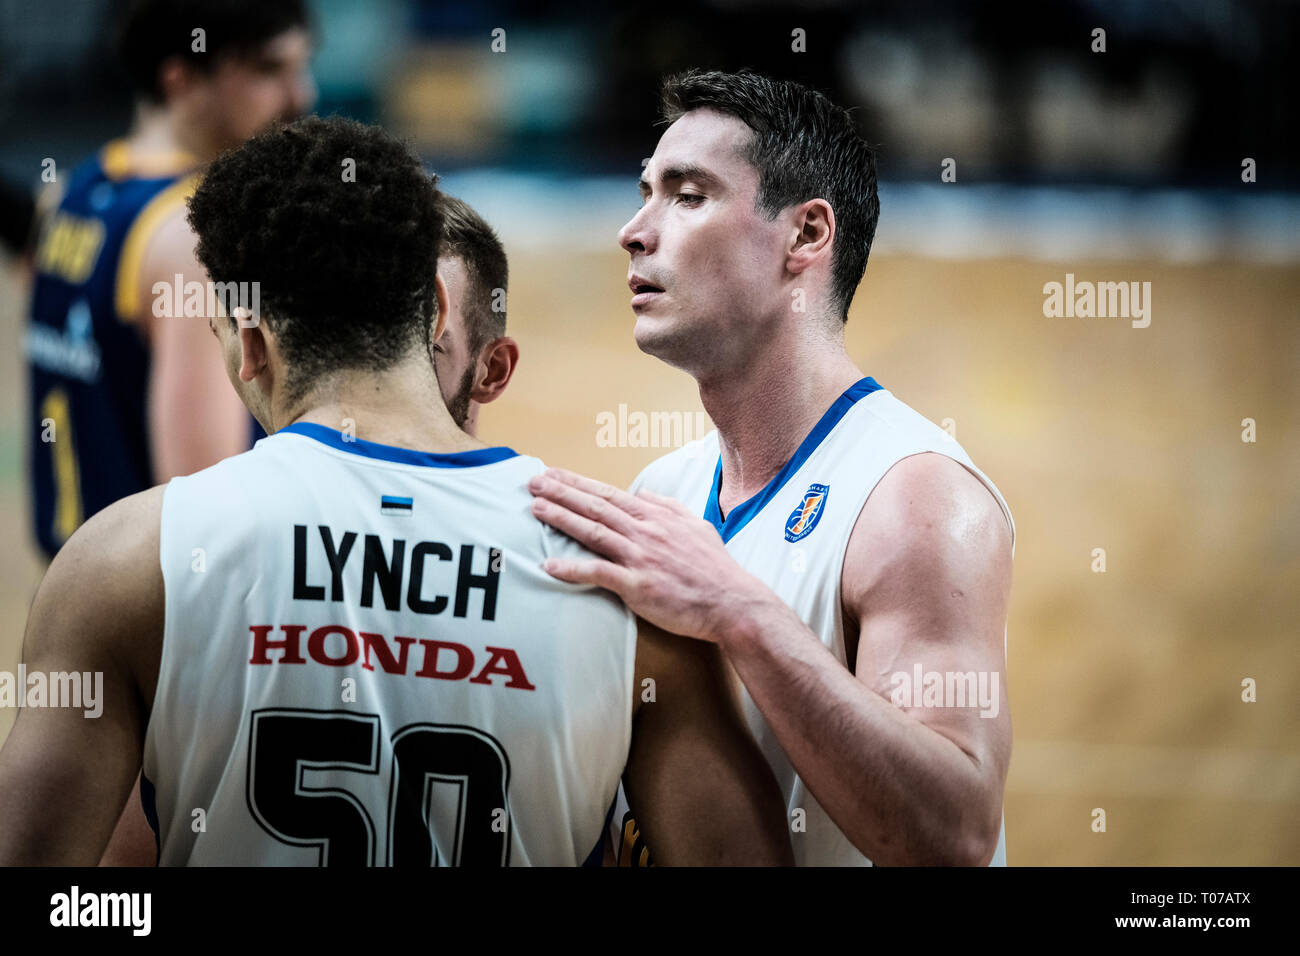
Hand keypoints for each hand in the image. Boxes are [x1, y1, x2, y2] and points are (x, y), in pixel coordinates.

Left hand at [528, 468, 769, 643]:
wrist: (732, 602)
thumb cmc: (715, 568)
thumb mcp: (695, 526)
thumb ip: (667, 507)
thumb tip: (641, 494)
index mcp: (656, 518)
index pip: (610, 494)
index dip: (579, 483)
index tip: (555, 474)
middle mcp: (645, 532)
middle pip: (596, 507)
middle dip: (561, 492)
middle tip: (533, 482)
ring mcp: (641, 558)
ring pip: (593, 532)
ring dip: (561, 519)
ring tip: (536, 508)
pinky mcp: (638, 586)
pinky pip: (599, 573)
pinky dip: (572, 569)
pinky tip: (549, 566)